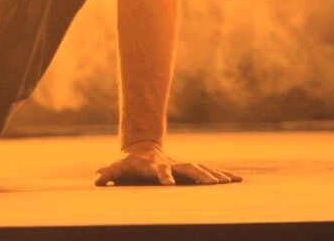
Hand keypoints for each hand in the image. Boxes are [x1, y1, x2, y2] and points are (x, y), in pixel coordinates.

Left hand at [94, 143, 242, 185]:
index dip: (163, 176)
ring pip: (202, 168)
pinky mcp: (192, 168)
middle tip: (213, 184)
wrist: (143, 149)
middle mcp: (173, 164)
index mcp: (155, 165)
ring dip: (215, 175)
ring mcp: (183, 164)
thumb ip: (108, 172)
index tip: (168, 183)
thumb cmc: (130, 164)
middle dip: (200, 175)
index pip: (160, 171)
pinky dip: (224, 174)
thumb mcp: (118, 168)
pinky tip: (238, 180)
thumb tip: (96, 179)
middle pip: (188, 168)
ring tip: (230, 183)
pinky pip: (210, 171)